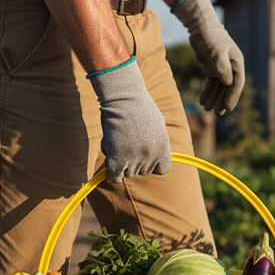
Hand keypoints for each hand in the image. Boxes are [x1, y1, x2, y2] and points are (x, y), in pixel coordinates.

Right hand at [88, 58, 171, 183]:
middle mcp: (151, 156)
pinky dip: (112, 172)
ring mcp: (134, 158)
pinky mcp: (117, 159)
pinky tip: (111, 159)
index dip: (153, 164)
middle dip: (135, 161)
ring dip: (122, 162)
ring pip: (128, 173)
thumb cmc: (138, 107)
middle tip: (128, 142)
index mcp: (163, 148)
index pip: (162, 170)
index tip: (145, 154)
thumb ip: (154, 145)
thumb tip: (149, 161)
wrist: (123, 97)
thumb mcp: (155, 126)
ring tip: (119, 142)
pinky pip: (115, 177)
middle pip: (143, 171)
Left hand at [172, 0, 244, 114]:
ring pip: (218, 88)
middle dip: (221, 101)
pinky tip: (202, 101)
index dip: (232, 97)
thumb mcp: (216, 51)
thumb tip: (228, 83)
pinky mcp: (212, 69)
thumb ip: (221, 66)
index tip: (227, 108)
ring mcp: (222, 69)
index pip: (236, 83)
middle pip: (227, 88)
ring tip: (206, 110)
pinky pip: (211, 84)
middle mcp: (231, 67)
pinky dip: (207, 92)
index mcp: (236, 63)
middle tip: (215, 113)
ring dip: (213, 99)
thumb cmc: (210, 37)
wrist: (201, 28)